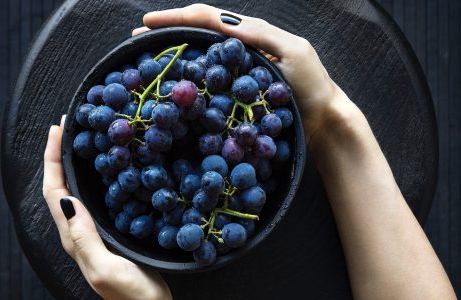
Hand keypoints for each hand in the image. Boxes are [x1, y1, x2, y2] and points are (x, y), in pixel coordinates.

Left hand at [43, 116, 172, 299]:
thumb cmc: (128, 293)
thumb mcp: (104, 267)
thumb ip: (84, 237)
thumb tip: (67, 198)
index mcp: (73, 235)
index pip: (54, 190)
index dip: (52, 159)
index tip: (58, 130)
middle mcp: (78, 230)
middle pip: (60, 185)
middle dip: (59, 154)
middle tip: (69, 126)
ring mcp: (93, 231)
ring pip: (76, 190)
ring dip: (73, 163)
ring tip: (84, 139)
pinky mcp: (109, 231)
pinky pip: (94, 198)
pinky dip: (94, 178)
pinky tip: (109, 168)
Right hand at [133, 3, 356, 145]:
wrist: (323, 120)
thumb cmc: (313, 86)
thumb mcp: (293, 52)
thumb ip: (262, 37)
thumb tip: (225, 26)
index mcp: (252, 35)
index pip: (208, 19)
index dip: (177, 19)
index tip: (147, 24)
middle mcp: (240, 50)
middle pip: (197, 34)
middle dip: (167, 33)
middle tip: (137, 40)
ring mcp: (238, 73)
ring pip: (201, 58)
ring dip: (173, 55)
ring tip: (147, 60)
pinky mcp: (238, 94)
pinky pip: (210, 84)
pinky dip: (190, 81)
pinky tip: (176, 87)